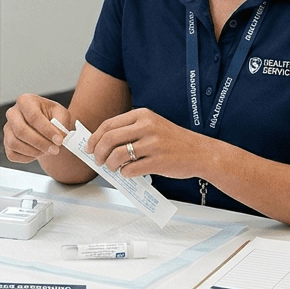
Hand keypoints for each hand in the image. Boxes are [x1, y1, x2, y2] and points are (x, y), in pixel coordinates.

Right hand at [2, 94, 73, 162]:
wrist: (47, 127)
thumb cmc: (53, 117)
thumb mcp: (61, 115)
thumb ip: (61, 123)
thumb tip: (58, 136)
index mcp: (25, 101)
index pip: (33, 117)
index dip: (47, 130)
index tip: (59, 140)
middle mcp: (12, 113)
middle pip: (21, 131)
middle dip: (40, 143)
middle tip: (55, 149)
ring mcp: (7, 129)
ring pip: (14, 143)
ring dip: (34, 151)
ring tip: (48, 150)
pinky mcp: (6, 143)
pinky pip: (12, 154)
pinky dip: (28, 157)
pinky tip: (38, 152)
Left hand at [87, 108, 204, 179]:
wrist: (200, 152)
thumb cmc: (174, 141)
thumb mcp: (152, 126)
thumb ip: (130, 130)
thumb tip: (102, 143)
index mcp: (142, 115)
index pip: (109, 125)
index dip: (94, 138)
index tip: (89, 147)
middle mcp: (147, 127)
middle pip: (109, 139)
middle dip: (98, 152)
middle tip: (98, 160)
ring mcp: (153, 144)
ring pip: (117, 155)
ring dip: (109, 165)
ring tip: (112, 168)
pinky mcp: (158, 161)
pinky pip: (131, 169)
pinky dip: (124, 173)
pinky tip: (127, 173)